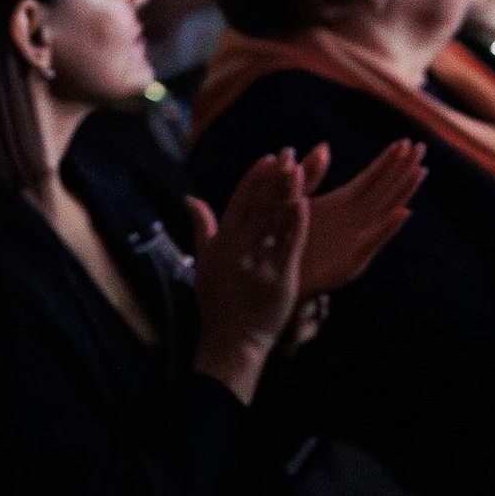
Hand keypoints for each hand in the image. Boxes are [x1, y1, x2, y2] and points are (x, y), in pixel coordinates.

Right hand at [186, 151, 311, 397]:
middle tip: (289, 154)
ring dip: (288, 194)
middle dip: (274, 179)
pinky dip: (297, 224)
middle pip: (259, 206)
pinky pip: (290, 246)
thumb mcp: (203, 260)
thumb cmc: (217, 301)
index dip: (254, 179)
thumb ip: (202, 226)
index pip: (238, 202)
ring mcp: (260, 265)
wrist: (233, 341)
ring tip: (299, 171)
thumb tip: (190, 198)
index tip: (268, 158)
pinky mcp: (280, 280)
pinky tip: (304, 204)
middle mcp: (239, 251)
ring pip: (276, 222)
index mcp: (221, 244)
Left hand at [299, 139, 423, 295]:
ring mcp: (357, 237)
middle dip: (404, 168)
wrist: (283, 272)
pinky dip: (388, 226)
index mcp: (344, 201)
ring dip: (403, 190)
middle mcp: (356, 217)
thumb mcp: (297, 198)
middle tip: (421, 146)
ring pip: (386, 210)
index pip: (372, 176)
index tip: (404, 140)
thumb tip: (324, 145)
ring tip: (420, 170)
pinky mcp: (353, 259)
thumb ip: (311, 172)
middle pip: (386, 188)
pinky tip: (403, 212)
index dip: (388, 160)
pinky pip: (373, 239)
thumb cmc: (289, 235)